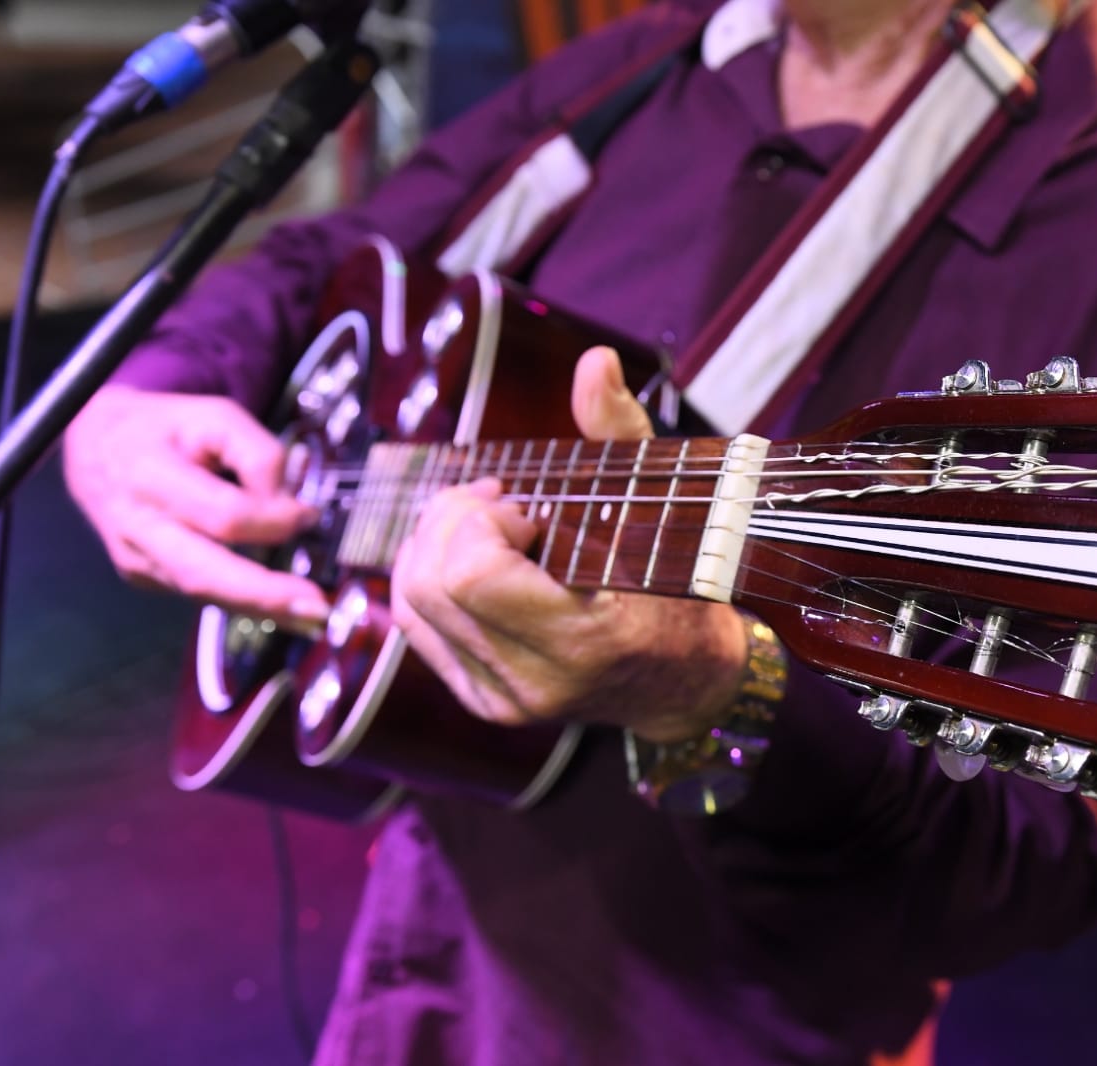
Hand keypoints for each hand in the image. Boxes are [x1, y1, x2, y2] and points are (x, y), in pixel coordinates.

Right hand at [63, 385, 327, 629]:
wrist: (95, 446)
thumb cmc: (163, 429)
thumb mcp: (215, 415)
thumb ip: (258, 453)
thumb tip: (287, 503)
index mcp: (149, 475)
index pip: (222, 514)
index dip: (272, 519)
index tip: (308, 514)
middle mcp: (135, 525)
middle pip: (203, 573)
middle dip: (263, 596)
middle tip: (315, 608)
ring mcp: (134, 557)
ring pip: (201, 593)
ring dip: (259, 609)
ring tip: (308, 618)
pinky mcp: (141, 575)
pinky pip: (197, 591)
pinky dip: (239, 599)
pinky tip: (276, 604)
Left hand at [392, 347, 746, 740]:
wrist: (686, 681)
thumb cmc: (680, 586)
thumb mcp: (659, 502)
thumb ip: (618, 432)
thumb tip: (594, 363)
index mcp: (583, 639)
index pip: (472, 575)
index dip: (482, 523)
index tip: (525, 507)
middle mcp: (534, 681)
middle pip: (432, 582)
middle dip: (453, 524)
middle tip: (503, 505)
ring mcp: (503, 700)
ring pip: (410, 602)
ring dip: (436, 545)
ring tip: (488, 526)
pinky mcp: (483, 702)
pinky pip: (415, 626)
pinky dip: (429, 576)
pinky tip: (473, 558)